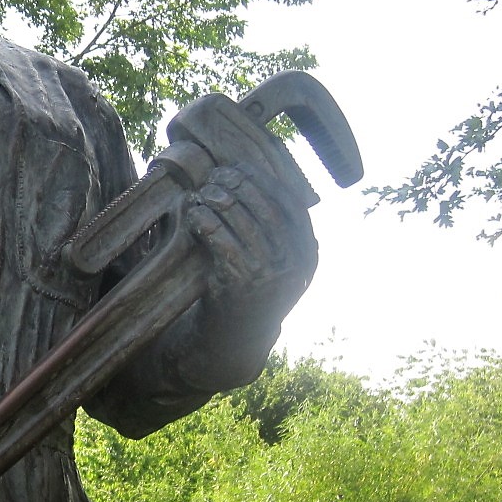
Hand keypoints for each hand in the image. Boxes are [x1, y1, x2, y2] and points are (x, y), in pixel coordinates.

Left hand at [187, 160, 316, 322]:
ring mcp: (268, 272)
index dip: (265, 180)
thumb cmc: (256, 287)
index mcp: (308, 252)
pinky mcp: (240, 281)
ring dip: (217, 200)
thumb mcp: (281, 261)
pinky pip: (220, 239)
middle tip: (216, 176)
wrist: (239, 335)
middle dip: (238, 185)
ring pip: (241, 220)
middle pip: (265, 208)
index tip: (241, 167)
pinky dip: (205, 221)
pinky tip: (194, 215)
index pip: (291, 204)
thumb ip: (280, 229)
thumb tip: (257, 178)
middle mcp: (293, 261)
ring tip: (202, 192)